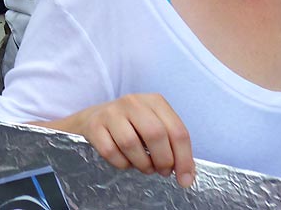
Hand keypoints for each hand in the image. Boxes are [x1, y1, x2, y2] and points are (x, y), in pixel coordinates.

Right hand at [71, 93, 194, 187]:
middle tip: (162, 171)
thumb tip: (186, 176)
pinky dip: (122, 164)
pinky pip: (111, 152)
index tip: (185, 179)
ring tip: (145, 167)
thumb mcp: (154, 126)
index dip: (184, 159)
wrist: (93, 118)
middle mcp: (133, 102)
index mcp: (154, 101)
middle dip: (163, 160)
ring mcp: (111, 112)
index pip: (177, 131)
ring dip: (142, 164)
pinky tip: (126, 161)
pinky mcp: (95, 126)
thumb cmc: (131, 126)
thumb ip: (172, 145)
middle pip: (155, 134)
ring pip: (131, 143)